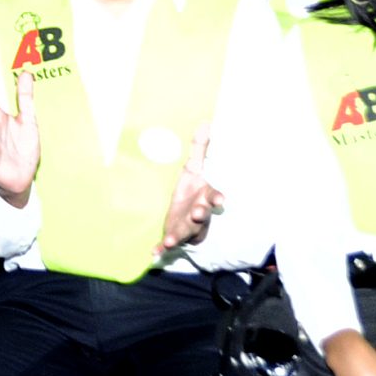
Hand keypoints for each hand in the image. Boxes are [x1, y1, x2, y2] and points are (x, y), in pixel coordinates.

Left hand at [156, 128, 221, 253]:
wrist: (189, 216)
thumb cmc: (194, 191)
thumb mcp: (195, 168)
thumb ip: (200, 149)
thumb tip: (205, 122)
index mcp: (204, 197)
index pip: (214, 196)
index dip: (217, 197)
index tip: (222, 199)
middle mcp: (198, 213)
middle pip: (202, 215)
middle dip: (200, 214)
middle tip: (198, 212)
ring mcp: (187, 226)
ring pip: (185, 232)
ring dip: (178, 236)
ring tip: (169, 241)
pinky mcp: (174, 235)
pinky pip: (168, 244)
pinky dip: (162, 249)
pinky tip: (154, 253)